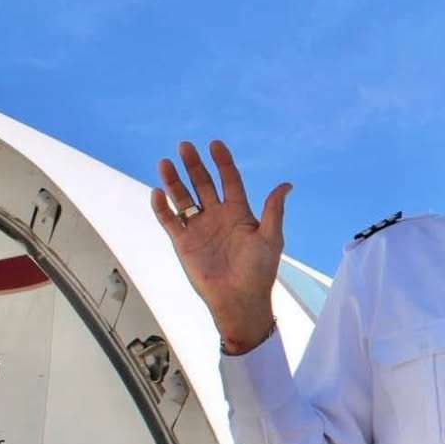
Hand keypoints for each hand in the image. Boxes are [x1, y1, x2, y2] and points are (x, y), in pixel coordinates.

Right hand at [149, 140, 289, 352]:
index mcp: (239, 213)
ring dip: (174, 181)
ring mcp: (199, 228)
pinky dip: (162, 207)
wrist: (239, 299)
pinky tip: (157, 192)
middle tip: (185, 146)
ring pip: (183, 198)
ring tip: (165, 162)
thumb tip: (287, 184)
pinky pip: (169, 220)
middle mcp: (217, 216)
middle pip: (203, 184)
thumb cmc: (259, 271)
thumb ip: (274, 210)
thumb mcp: (270, 238)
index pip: (229, 181)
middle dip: (194, 165)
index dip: (222, 162)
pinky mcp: (183, 243)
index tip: (215, 144)